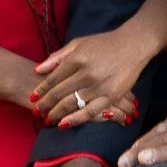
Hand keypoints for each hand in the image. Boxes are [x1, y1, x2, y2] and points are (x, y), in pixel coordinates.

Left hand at [30, 21, 153, 126]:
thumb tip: (37, 69)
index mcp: (77, 58)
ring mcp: (99, 86)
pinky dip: (75, 119)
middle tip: (37, 111)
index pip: (53, 78)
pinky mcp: (111, 96)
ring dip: (57, 113)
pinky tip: (64, 124)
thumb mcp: (78, 44)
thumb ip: (58, 57)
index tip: (33, 98)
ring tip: (47, 119)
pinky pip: (90, 111)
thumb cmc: (104, 43)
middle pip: (60, 92)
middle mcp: (86, 73)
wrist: (133, 45)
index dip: (41, 89)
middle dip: (46, 104)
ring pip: (72, 104)